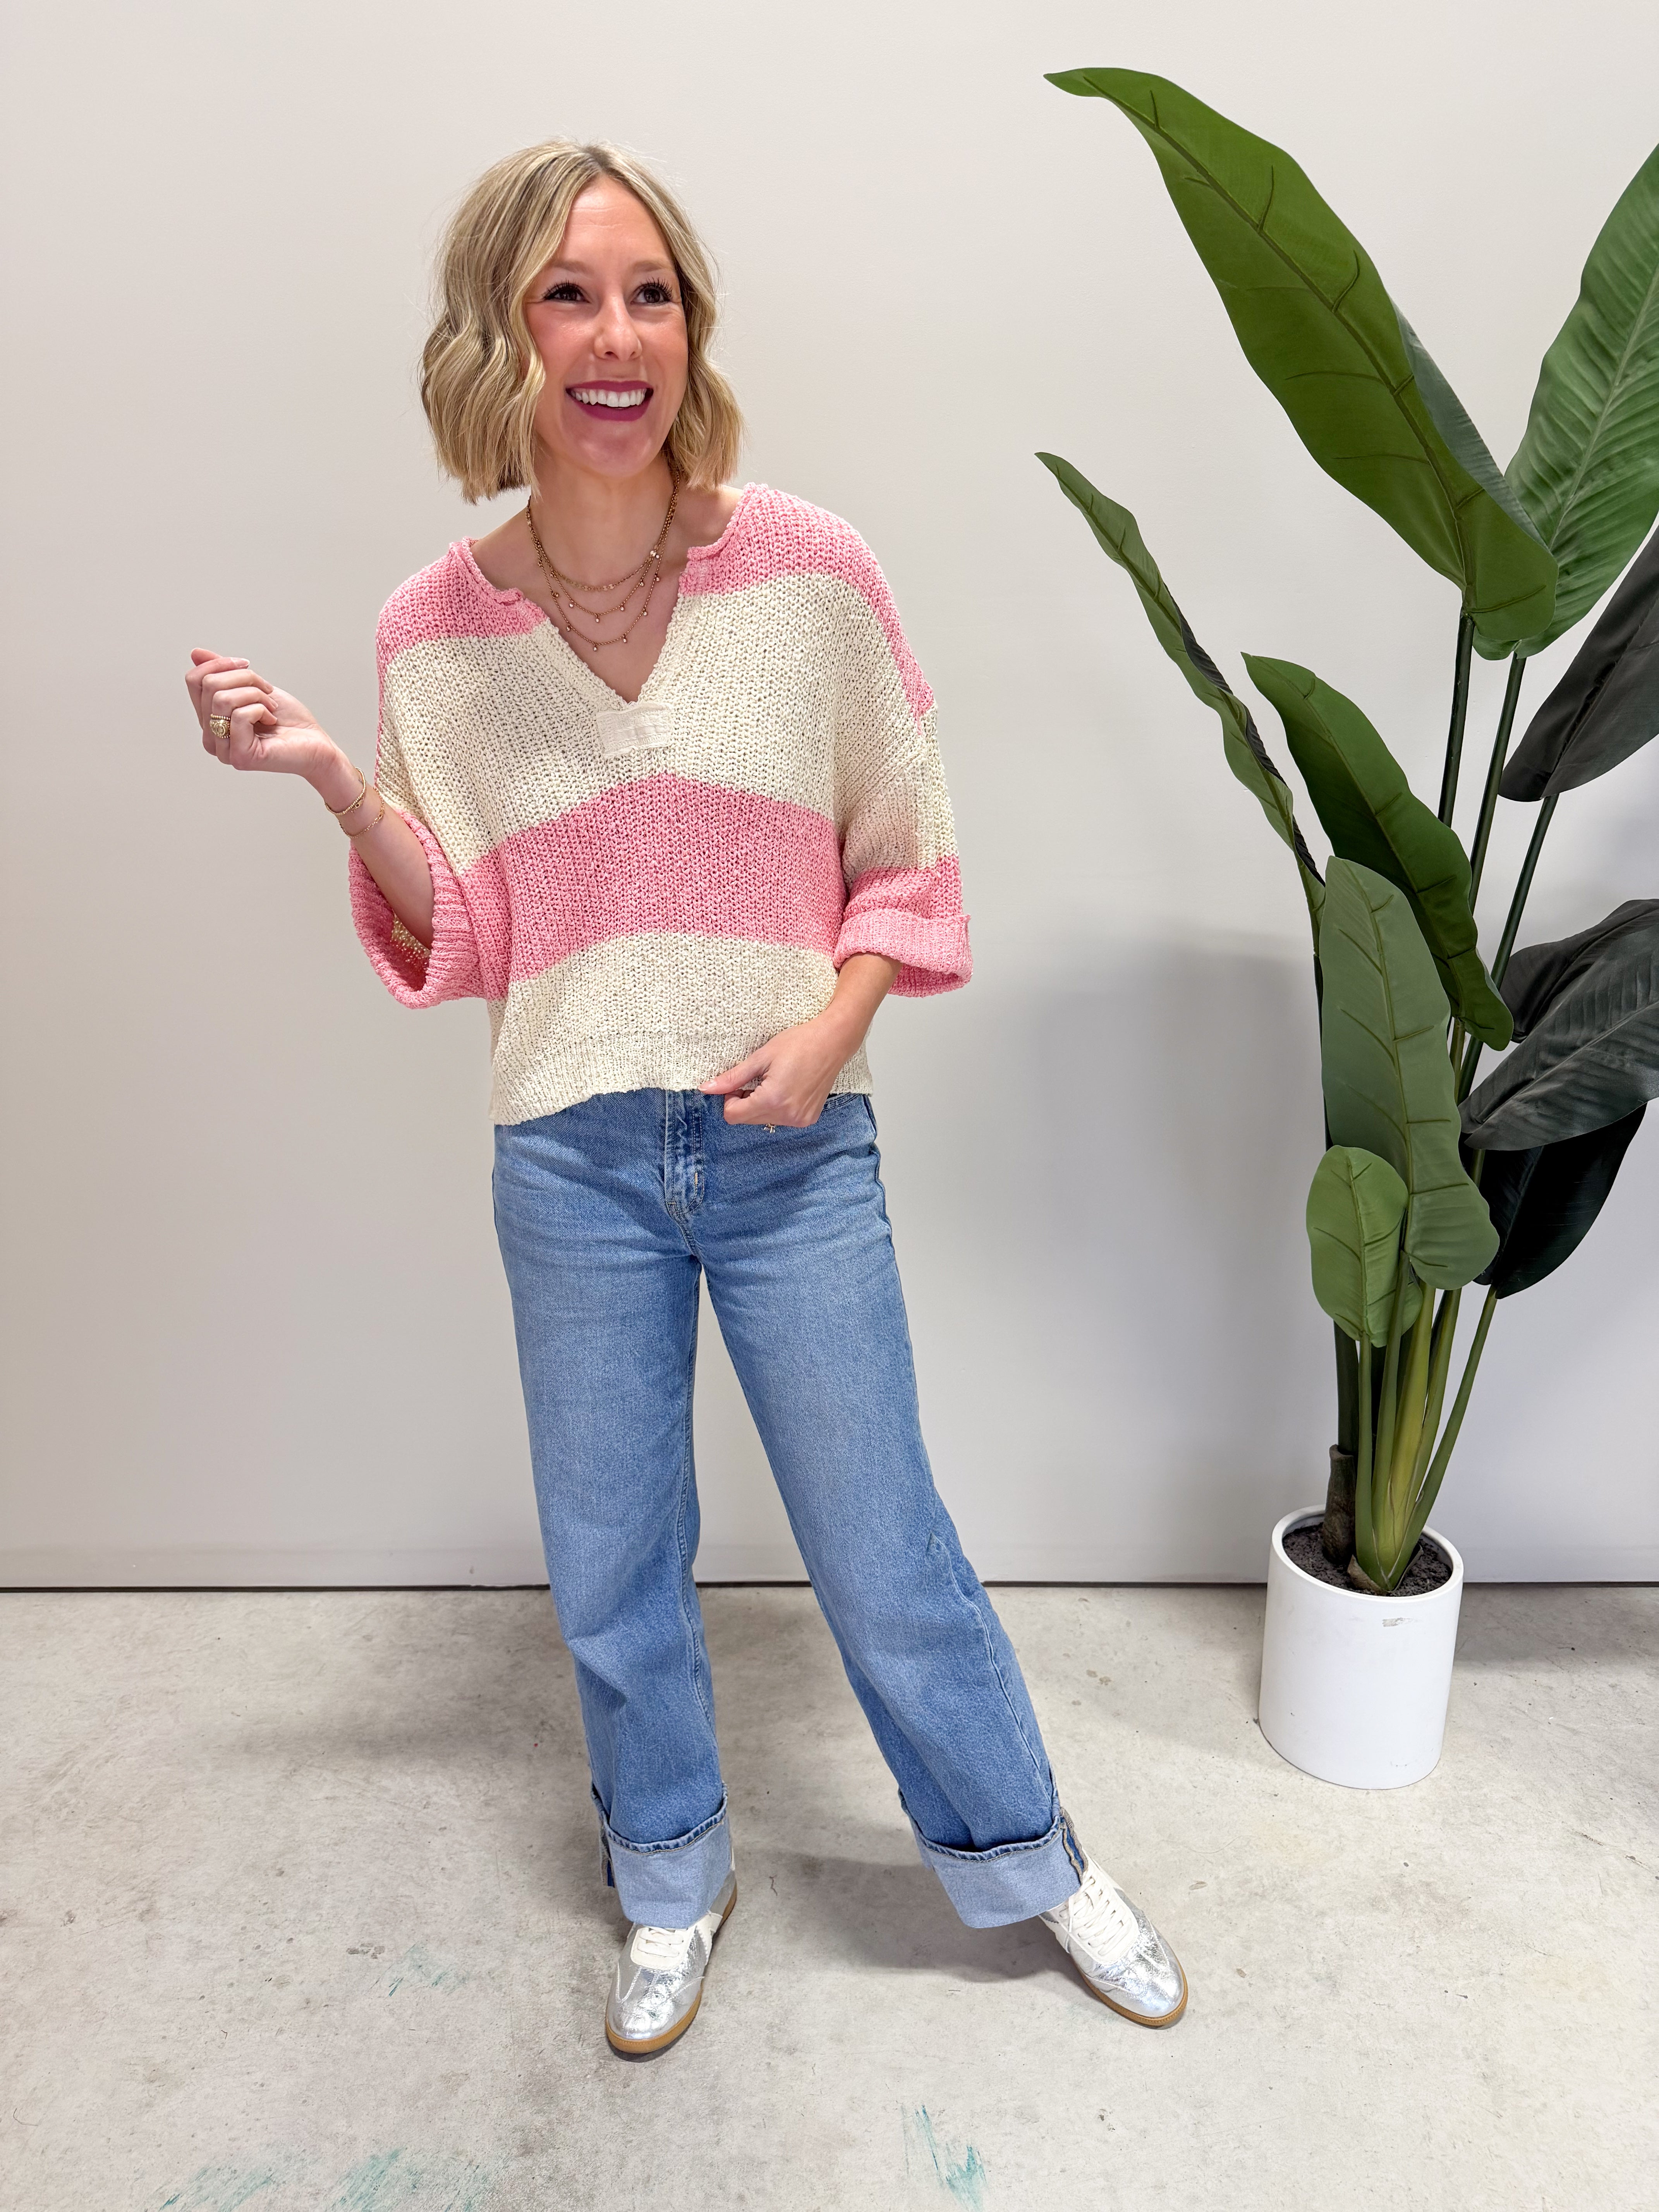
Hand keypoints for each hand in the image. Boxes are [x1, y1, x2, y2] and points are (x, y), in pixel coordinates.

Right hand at [186, 647, 333, 781]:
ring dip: (255, 694)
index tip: (246, 664)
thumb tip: (195, 653)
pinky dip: (262, 709)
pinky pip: (239, 716)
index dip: (219, 663)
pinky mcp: (240, 757)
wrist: (316, 745)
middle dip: (245, 678)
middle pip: (210, 686)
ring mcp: (223, 750)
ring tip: (270, 707)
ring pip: (223, 699)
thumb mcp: (254, 687)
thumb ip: (224, 673)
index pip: (194, 680)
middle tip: (268, 691)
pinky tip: (272, 720)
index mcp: (209, 720)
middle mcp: (211, 737)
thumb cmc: (289, 721)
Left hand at [702, 1012, 856, 1126]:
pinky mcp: (808, 1119)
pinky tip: (787, 1088)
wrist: (833, 1041)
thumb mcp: (760, 1057)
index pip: (733, 1116)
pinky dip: (777, 1107)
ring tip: (774, 1081)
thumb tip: (706, 1089)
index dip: (730, 1098)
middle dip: (745, 1102)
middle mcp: (787, 1115)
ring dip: (761, 1105)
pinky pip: (781, 1119)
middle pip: (747, 1120)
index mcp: (772, 1100)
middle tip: (757, 1079)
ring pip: (764, 1120)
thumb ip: (733, 1077)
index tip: (739, 1082)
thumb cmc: (799, 1043)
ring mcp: (800, 1119)